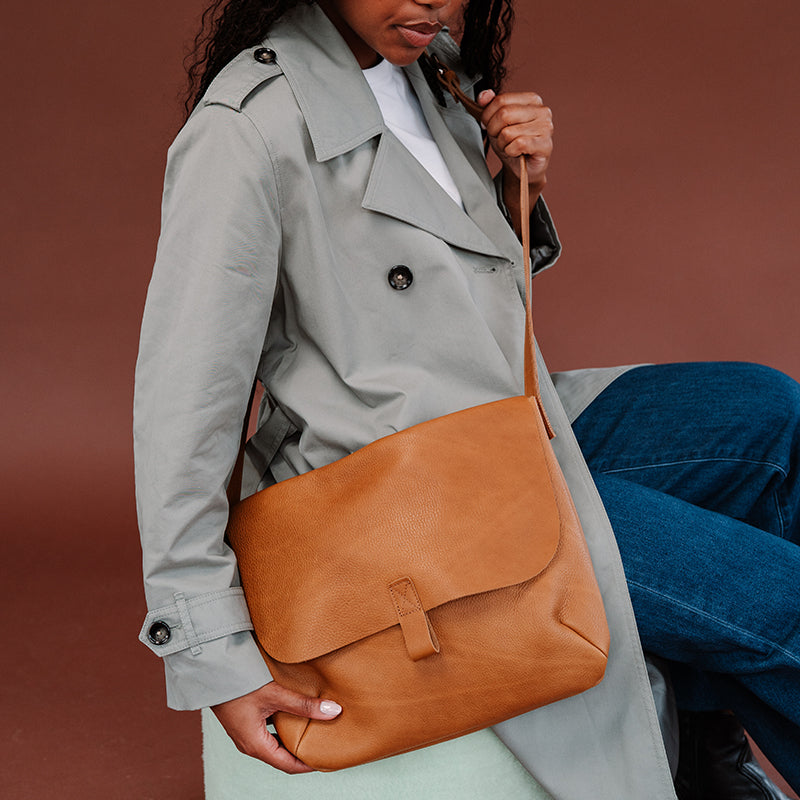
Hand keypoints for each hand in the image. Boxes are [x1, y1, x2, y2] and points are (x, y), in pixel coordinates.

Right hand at [211, 681, 342, 772]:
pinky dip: (284, 728)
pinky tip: (296, 715)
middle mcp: (250, 744)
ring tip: (314, 731)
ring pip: (276, 744)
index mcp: (256, 745)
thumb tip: (333, 711)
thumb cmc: (239, 686)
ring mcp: (247, 734)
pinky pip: (269, 732)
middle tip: (324, 745)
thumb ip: (304, 704)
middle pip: (282, 757)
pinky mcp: (246, 722)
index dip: (309, 764)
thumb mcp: (275, 695)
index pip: (288, 765)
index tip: (327, 759)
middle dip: (303, 753)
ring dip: (294, 739)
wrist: (213, 672)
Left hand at [477, 89, 553, 194]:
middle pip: (503, 114)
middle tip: (500, 138)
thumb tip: (484, 95)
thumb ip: (489, 106)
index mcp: (531, 100)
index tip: (490, 126)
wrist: (523, 168)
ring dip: (502, 144)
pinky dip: (510, 151)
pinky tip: (516, 153)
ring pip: (508, 132)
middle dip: (494, 130)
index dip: (488, 116)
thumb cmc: (511, 143)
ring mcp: (546, 127)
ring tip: (510, 146)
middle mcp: (542, 110)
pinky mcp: (545, 145)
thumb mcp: (496, 122)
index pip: (500, 100)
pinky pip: (517, 144)